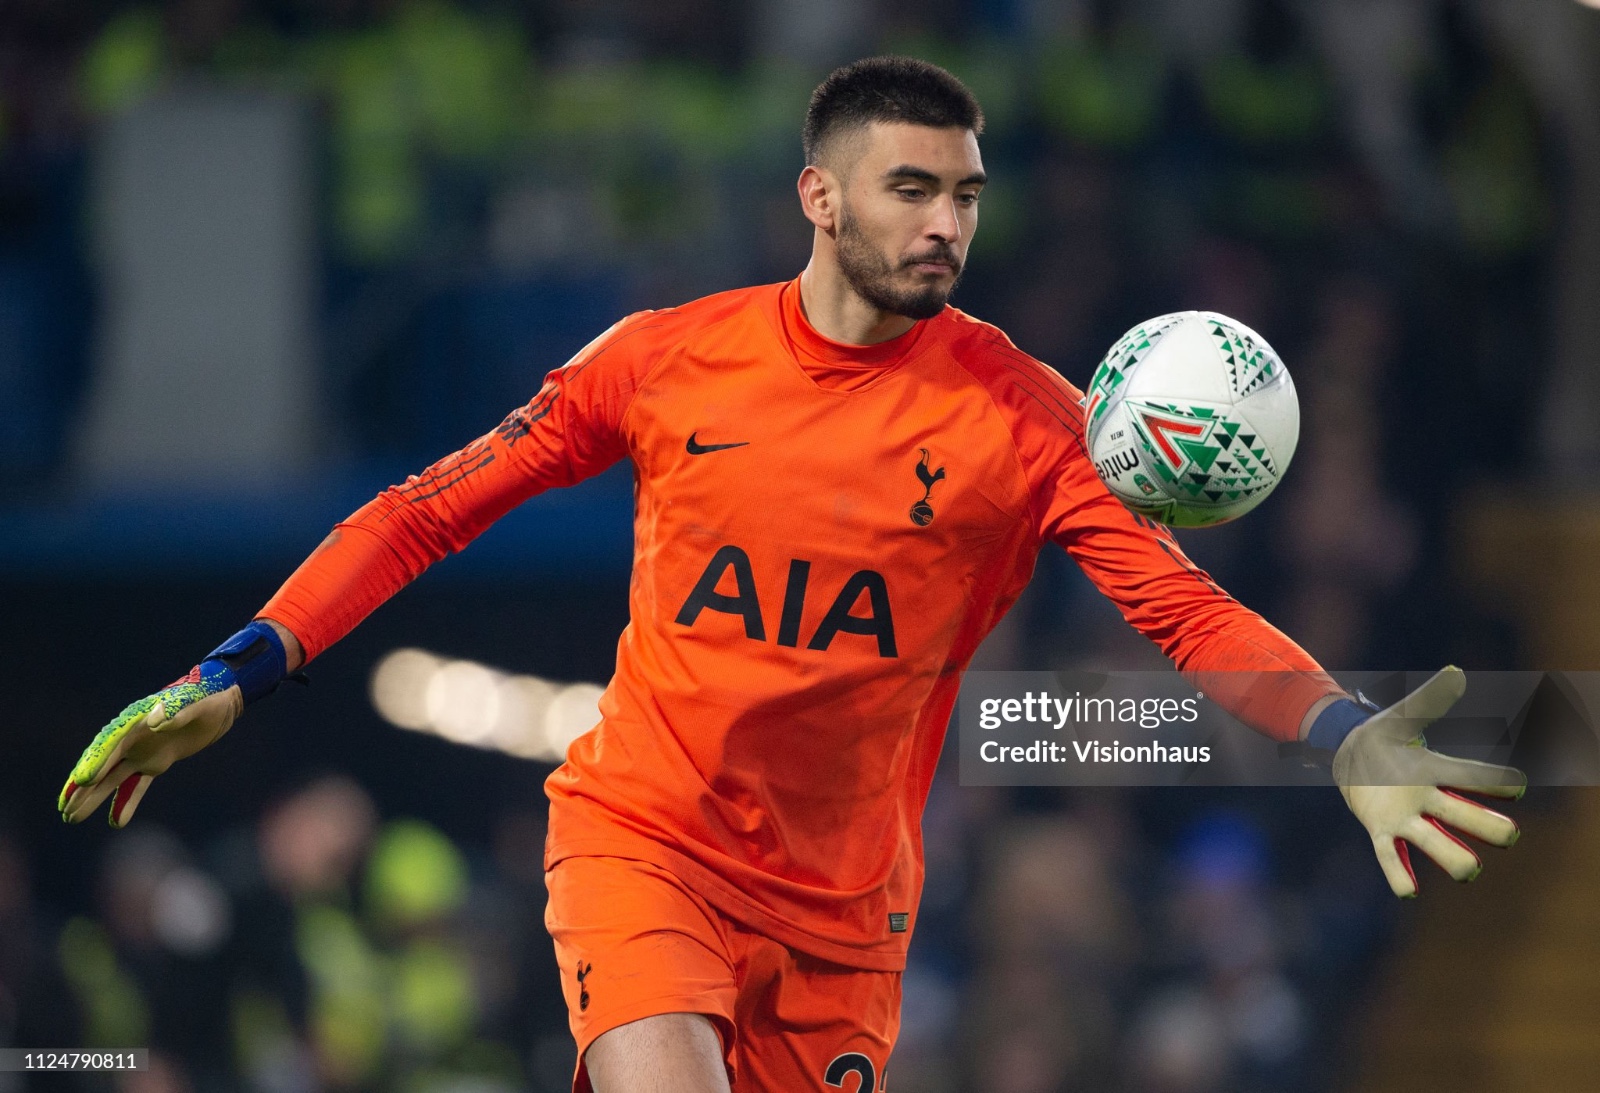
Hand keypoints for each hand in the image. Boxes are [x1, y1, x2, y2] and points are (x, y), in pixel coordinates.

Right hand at [58, 620, 290, 826]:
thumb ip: (176, 710)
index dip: (97, 761)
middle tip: (63, 807)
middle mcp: (133, 737)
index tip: (83, 780)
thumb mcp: (196, 701)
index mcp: (138, 719)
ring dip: (93, 797)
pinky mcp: (154, 762)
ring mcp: (141, 750)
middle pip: (102, 763)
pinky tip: (116, 823)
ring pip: (111, 777)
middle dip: (82, 786)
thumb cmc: (207, 696)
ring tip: (71, 819)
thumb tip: (154, 720)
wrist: (220, 700)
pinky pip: (135, 785)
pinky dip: (126, 802)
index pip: (111, 742)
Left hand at [1332, 667, 1523, 897]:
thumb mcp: (1404, 715)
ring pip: (1436, 843)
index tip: (1515, 786)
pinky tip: (1409, 892)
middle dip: (1489, 827)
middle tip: (1508, 835)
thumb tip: (1457, 673)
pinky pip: (1391, 858)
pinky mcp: (1380, 830)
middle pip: (1466, 818)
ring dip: (1453, 857)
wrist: (1350, 755)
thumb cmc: (1385, 736)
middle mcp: (1429, 799)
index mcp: (1438, 771)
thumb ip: (1430, 698)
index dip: (1497, 784)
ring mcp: (1406, 818)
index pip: (1475, 778)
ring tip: (1470, 870)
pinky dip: (1400, 875)